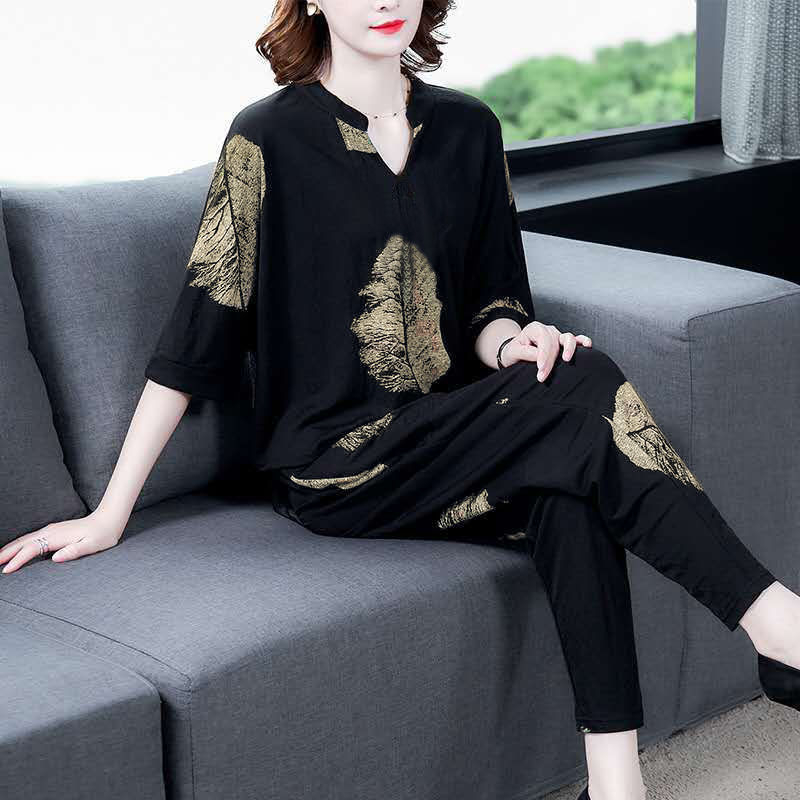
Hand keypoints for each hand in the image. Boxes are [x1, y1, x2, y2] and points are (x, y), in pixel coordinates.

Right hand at [0, 510, 125, 573]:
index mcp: (57, 537)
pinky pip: (30, 538)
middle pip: (23, 543)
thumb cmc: (102, 536)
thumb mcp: (92, 545)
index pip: (32, 549)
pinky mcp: (52, 530)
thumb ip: (74, 551)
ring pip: (25, 539)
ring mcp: (50, 529)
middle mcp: (50, 531)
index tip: (7, 571)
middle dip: (6, 553)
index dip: (18, 560)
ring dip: (10, 548)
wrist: (108, 520)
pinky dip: (18, 544)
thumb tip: (56, 557)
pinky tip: (14, 549)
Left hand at [500, 321, 591, 380]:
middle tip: (542, 377)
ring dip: (569, 349)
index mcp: (535, 329)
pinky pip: (577, 339)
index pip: (543, 340)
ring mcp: (558, 335)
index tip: (540, 370)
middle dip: (550, 361)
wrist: (515, 353)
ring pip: (568, 338)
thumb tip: (539, 357)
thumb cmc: (513, 352)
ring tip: (566, 360)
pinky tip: (588, 346)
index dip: (543, 355)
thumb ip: (525, 352)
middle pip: (554, 343)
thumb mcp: (513, 352)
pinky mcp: (564, 343)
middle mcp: (548, 330)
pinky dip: (583, 341)